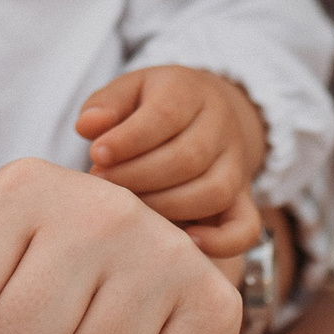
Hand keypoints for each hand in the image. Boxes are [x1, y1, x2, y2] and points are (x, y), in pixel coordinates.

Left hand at [76, 65, 267, 257]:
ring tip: (130, 206)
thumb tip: (87, 125)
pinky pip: (247, 227)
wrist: (208, 113)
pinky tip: (186, 242)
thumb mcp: (129, 91)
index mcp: (190, 92)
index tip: (97, 155)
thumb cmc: (154, 106)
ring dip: (165, 206)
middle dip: (138, 176)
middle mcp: (221, 128)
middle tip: (102, 182)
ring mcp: (237, 165)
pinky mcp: (244, 199)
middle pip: (189, 157)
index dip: (129, 139)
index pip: (166, 115)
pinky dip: (221, 241)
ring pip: (213, 192)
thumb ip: (107, 105)